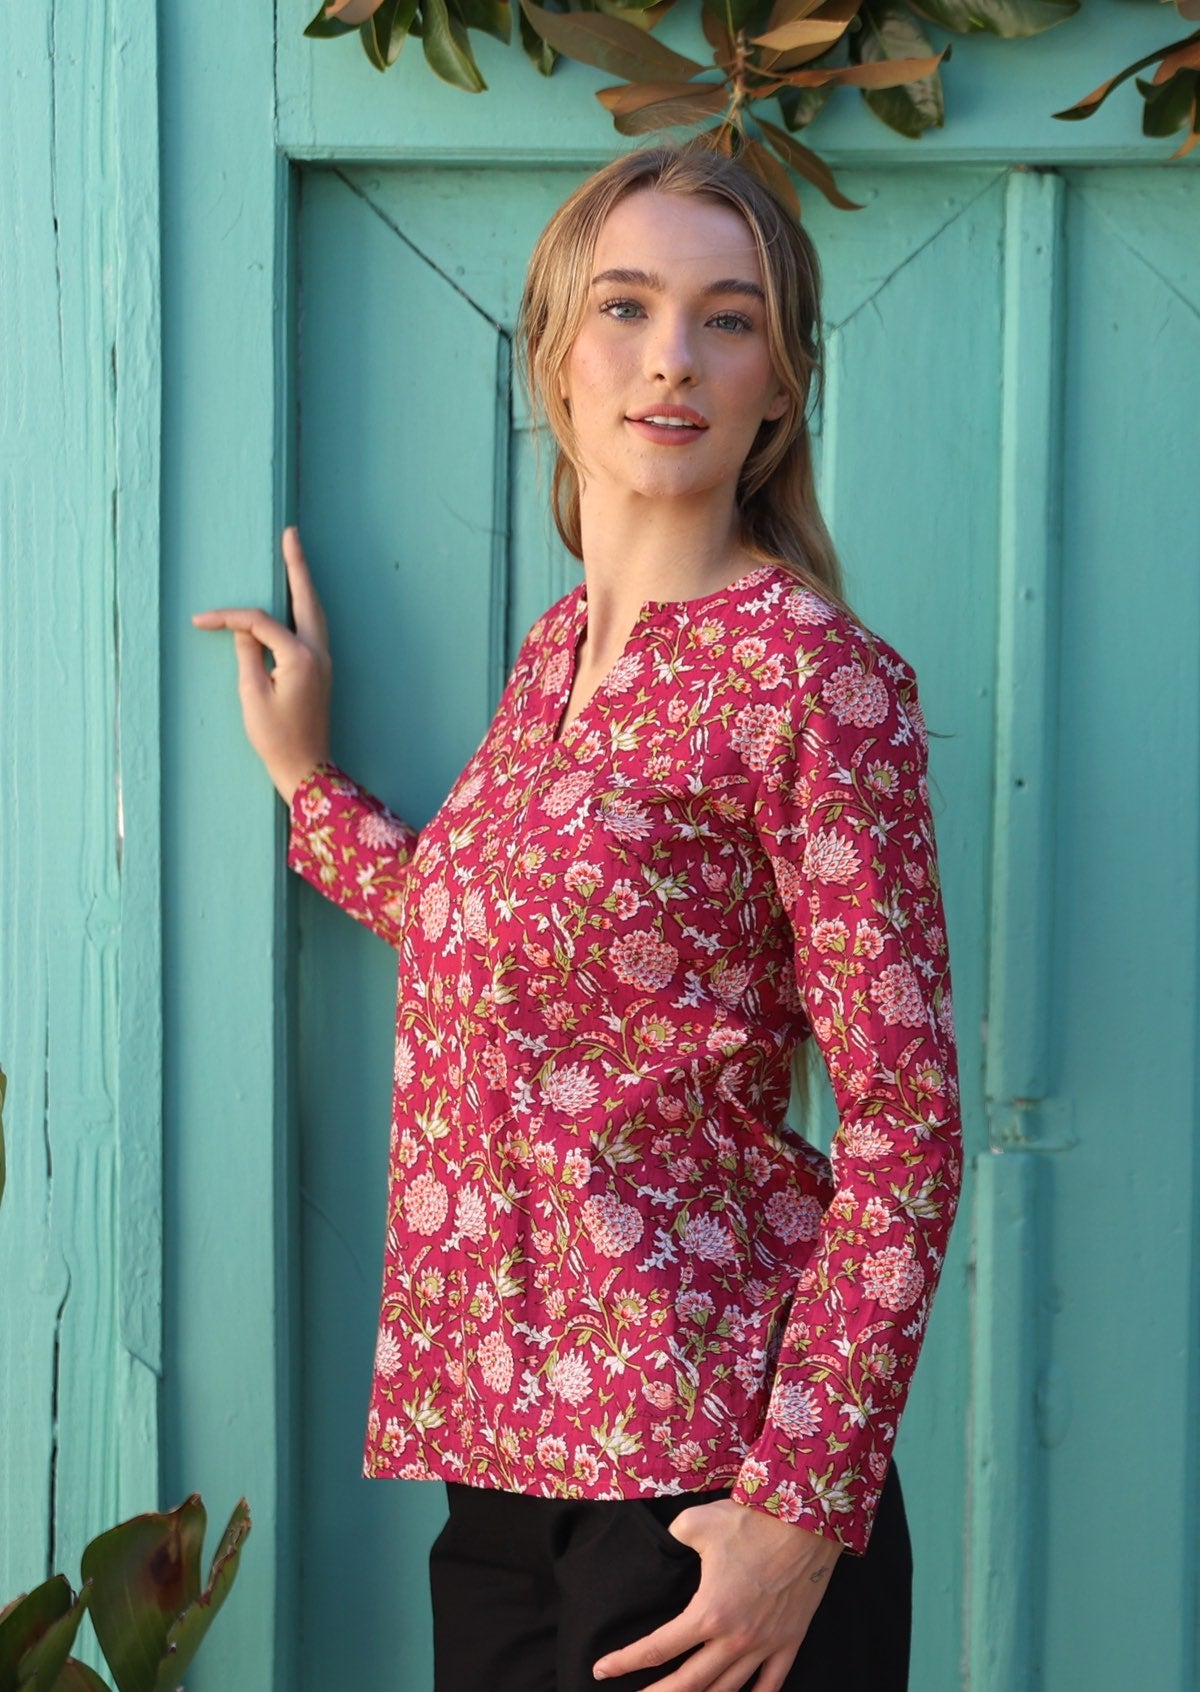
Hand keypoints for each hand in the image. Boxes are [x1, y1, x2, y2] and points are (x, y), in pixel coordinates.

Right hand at [192, 525, 331, 804]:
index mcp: (300, 657)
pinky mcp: (321, 669)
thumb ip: (247, 655)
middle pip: (307, 599)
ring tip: (295, 554)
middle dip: (297, 566)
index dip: (228, 618)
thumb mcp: (252, 696)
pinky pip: (312, 627)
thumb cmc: (276, 738)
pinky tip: (297, 598)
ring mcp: (324, 661)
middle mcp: (318, 653)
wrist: (306, 768)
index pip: (260, 622)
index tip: (200, 621)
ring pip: (314, 611)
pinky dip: (303, 606)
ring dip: (303, 583)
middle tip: (291, 534)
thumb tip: (244, 628)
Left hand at [593, 1498, 842, 1691]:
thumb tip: (666, 1542)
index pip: (657, 1648)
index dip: (625, 1661)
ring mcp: (764, 1644)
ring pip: (727, 1690)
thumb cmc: (750, 1520)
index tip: (601, 1669)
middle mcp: (734, 1638)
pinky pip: (771, 1684)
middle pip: (689, 1683)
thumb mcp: (696, 1522)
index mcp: (708, 1612)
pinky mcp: (789, 1642)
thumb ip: (673, 1537)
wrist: (806, 1521)